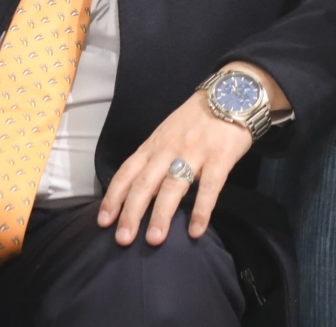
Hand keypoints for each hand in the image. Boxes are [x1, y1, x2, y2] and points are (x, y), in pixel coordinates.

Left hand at [97, 66, 275, 245]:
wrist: (232, 94)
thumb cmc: (197, 118)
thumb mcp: (168, 132)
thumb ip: (155, 156)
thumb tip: (137, 189)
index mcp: (154, 144)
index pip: (127, 172)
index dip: (113, 197)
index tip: (103, 222)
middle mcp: (168, 149)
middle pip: (144, 183)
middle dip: (131, 213)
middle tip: (122, 240)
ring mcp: (194, 153)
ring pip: (172, 186)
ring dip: (161, 215)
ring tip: (154, 240)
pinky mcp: (220, 157)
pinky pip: (209, 187)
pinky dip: (201, 210)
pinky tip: (196, 231)